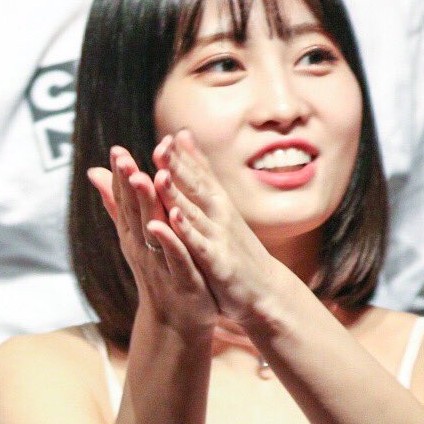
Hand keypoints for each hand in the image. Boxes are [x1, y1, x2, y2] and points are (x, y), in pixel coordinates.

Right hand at [87, 147, 217, 333]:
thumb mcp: (136, 238)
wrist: (176, 323)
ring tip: (143, 179)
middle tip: (122, 157)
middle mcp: (143, 247)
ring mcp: (161, 263)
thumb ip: (119, 206)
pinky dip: (170, 240)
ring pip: (152, 230)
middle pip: (134, 212)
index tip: (116, 150)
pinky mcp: (182, 279)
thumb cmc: (159, 275)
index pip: (125, 201)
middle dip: (128, 184)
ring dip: (147, 205)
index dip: (120, 176)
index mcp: (136, 235)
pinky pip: (175, 257)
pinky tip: (166, 224)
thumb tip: (95, 174)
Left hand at [153, 130, 279, 324]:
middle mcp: (219, 215)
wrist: (264, 289)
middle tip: (161, 147)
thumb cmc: (237, 247)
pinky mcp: (219, 261)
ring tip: (159, 177)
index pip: (197, 173)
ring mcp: (219, 237)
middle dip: (178, 167)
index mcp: (216, 202)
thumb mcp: (219, 204)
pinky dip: (186, 231)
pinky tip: (173, 219)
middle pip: (195, 187)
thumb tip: (183, 134)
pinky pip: (199, 245)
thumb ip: (200, 170)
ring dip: (177, 195)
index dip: (181, 156)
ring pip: (194, 213)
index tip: (165, 138)